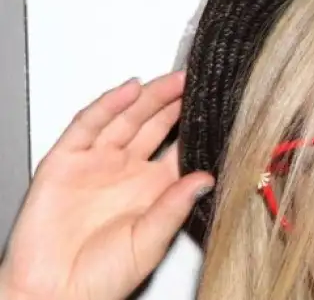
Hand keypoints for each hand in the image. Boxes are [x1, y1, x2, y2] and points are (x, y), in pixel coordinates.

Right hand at [0, 72, 213, 299]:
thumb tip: (207, 178)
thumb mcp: (148, 242)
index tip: (217, 108)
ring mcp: (96, 163)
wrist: (52, 294)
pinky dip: (108, 106)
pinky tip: (130, 91)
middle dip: (175, 103)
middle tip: (197, 81)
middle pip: (155, 126)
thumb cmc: (102, 278)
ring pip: (126, 118)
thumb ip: (174, 206)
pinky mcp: (65, 161)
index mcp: (152, 189)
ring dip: (149, 98)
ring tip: (175, 80)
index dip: (195, 127)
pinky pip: (88, 126)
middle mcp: (126, 171)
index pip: (179, 148)